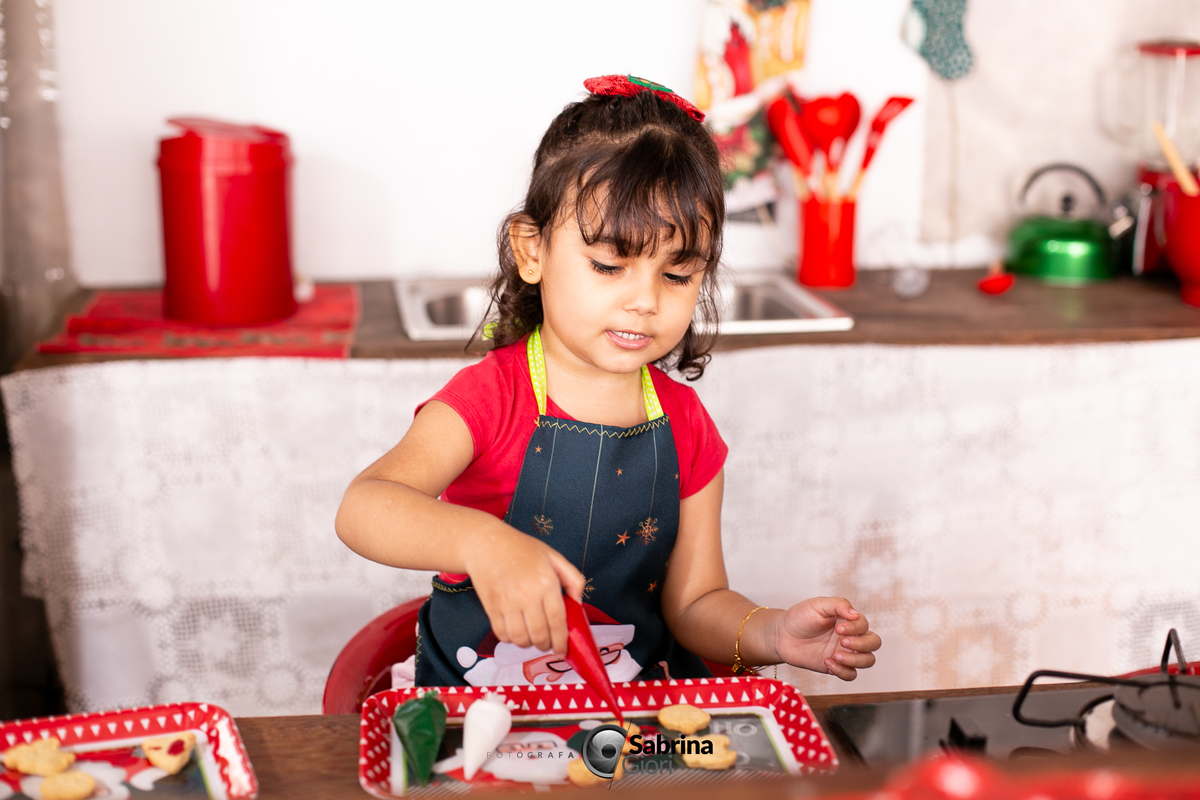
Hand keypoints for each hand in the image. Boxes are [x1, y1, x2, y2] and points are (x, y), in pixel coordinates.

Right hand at [463, 525, 584, 655]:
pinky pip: (502, 635)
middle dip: (546, 645)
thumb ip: (573, 578)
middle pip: (540, 635)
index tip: (563, 651)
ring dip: (529, 644)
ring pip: (521, 639)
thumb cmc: (521, 549)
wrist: (486, 544)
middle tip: (548, 643)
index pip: (557, 621)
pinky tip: (516, 630)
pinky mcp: (491, 607)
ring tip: (532, 637)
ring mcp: (506, 603)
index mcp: (545, 582)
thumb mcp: (553, 556)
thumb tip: (578, 603)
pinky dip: (511, 639)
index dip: (562, 641)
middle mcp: (526, 594)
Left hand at [771, 597, 880, 680]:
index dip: (855, 628)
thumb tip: (855, 614)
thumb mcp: (818, 605)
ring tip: (835, 655)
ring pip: (868, 661)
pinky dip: (843, 671)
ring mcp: (844, 653)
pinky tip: (827, 661)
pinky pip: (851, 675)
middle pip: (874, 643)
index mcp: (847, 620)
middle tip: (842, 642)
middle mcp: (850, 636)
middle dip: (862, 645)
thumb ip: (838, 605)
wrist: (781, 635)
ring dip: (855, 660)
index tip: (838, 628)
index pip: (865, 625)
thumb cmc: (800, 617)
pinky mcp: (835, 667)